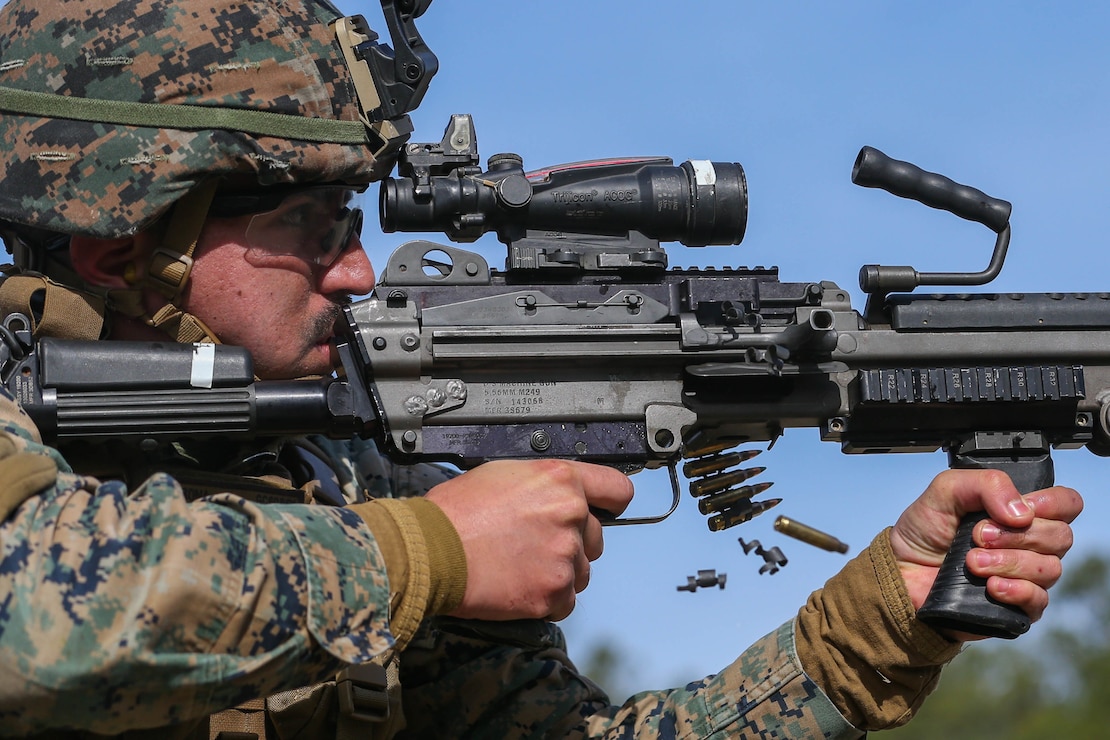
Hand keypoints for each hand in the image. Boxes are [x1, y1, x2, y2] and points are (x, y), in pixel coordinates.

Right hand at [425, 459, 633, 621]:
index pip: (616, 489)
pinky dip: (545, 600)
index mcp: (560, 481)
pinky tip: (517, 585)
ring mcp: (564, 556)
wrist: (430, 551)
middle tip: (533, 545)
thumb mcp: (504, 474)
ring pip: (581, 571)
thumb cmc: (456, 512)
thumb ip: (544, 485)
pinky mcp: (552, 592)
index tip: (607, 510)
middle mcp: (570, 515)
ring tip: (519, 566)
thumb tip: (560, 496)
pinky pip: (565, 602)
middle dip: (571, 543)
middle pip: (595, 537)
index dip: (611, 502)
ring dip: (558, 573)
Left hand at [890, 468, 1081, 640]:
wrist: (901, 572)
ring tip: (971, 561)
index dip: (1052, 504)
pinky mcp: (1017, 606)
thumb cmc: (924, 531)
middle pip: (1060, 536)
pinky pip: (1039, 600)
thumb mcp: (944, 491)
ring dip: (1009, 561)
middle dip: (1018, 535)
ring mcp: (1026, 576)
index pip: (1066, 504)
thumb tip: (1022, 511)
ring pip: (1050, 568)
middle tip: (977, 535)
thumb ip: (984, 484)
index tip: (1019, 509)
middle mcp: (1030, 543)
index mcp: (1018, 511)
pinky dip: (1016, 590)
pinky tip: (990, 586)